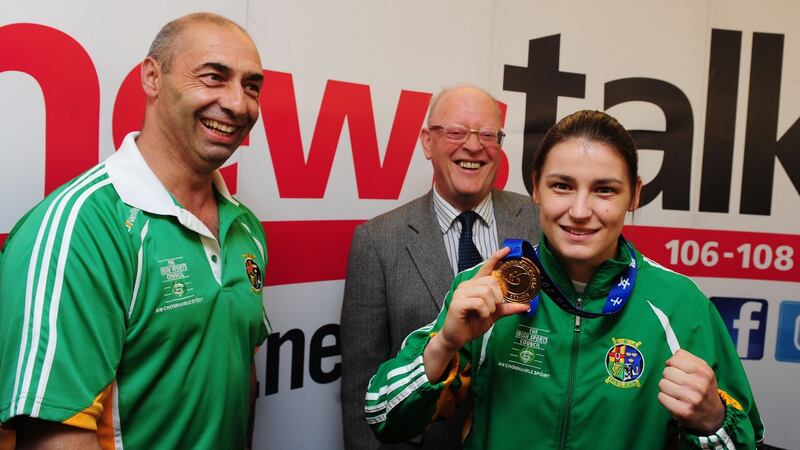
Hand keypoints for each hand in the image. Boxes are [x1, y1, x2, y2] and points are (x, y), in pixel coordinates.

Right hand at [424, 248, 529, 381]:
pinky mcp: (457, 303)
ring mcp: (461, 293)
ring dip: (491, 306)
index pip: (486, 268)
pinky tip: (480, 316)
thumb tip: (525, 306)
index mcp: (475, 285)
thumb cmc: (472, 324)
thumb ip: (507, 308)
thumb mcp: (493, 315)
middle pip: (490, 281)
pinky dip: (484, 312)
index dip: (496, 258)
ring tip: (485, 314)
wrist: (457, 338)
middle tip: (494, 307)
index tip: (507, 250)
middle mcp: (467, 286)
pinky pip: (479, 302)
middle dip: (498, 296)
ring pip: (486, 292)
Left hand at [657, 349, 725, 433]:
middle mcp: (699, 385)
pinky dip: (665, 398)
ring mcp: (690, 399)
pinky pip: (661, 397)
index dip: (672, 363)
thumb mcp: (703, 370)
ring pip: (662, 384)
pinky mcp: (682, 411)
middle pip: (667, 372)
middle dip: (670, 376)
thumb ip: (686, 358)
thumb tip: (670, 358)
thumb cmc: (704, 388)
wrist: (713, 414)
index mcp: (704, 372)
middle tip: (678, 383)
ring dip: (666, 387)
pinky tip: (674, 400)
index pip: (675, 359)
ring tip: (677, 392)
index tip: (677, 368)